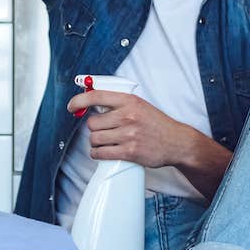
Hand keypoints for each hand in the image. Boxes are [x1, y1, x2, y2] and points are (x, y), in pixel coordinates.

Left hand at [66, 89, 192, 168]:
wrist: (177, 142)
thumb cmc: (158, 124)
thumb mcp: (140, 105)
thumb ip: (119, 103)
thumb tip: (93, 104)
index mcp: (130, 101)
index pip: (96, 96)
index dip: (79, 101)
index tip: (72, 107)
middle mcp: (128, 116)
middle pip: (92, 123)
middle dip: (95, 128)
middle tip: (103, 130)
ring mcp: (128, 135)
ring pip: (95, 139)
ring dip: (96, 142)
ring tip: (106, 142)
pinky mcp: (129, 152)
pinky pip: (101, 153)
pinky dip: (98, 153)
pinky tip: (103, 152)